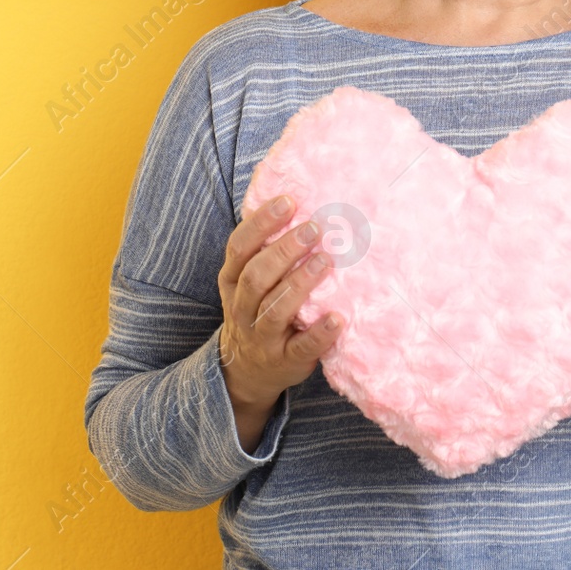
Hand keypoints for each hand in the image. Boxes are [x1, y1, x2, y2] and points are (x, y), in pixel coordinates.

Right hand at [217, 194, 343, 447]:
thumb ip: (267, 249)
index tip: (289, 201)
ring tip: (325, 260)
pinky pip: (301, 348)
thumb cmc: (259, 310)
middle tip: (315, 227)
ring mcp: (261, 337)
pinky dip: (319, 333)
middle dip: (283, 250)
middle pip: (256, 276)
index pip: (239, 248)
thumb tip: (302, 198)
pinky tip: (338, 318)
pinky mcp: (285, 361)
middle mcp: (242, 308)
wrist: (248, 372)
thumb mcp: (250, 280)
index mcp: (232, 282)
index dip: (261, 223)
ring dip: (300, 284)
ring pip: (275, 309)